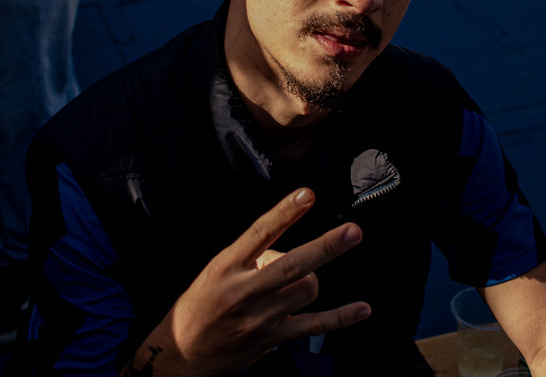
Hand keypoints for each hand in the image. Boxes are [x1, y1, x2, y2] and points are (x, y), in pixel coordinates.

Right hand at [129, 188, 369, 376]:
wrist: (183, 352)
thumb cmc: (202, 302)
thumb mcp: (218, 269)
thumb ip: (253, 255)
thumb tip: (290, 251)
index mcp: (227, 265)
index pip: (260, 232)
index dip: (285, 212)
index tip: (307, 194)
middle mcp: (244, 291)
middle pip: (292, 266)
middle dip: (326, 247)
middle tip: (353, 232)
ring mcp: (260, 319)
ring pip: (307, 290)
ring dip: (312, 278)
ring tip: (299, 279)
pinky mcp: (272, 341)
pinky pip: (314, 326)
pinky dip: (341, 318)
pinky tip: (362, 308)